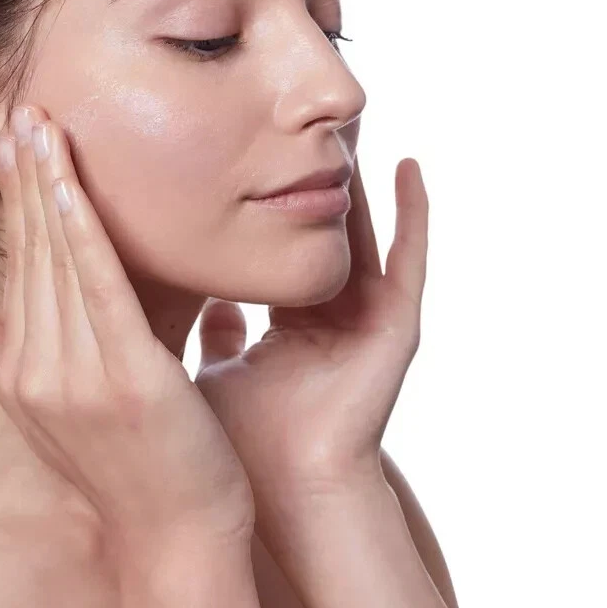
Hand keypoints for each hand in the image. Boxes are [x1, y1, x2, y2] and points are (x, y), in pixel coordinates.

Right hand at [0, 104, 254, 550]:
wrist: (179, 537)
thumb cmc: (133, 471)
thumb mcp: (56, 417)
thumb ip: (5, 363)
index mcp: (23, 374)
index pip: (19, 271)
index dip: (17, 206)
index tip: (16, 149)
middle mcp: (38, 372)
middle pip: (32, 255)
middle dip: (26, 180)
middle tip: (23, 109)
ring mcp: (77, 376)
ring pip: (58, 261)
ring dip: (47, 186)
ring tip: (38, 122)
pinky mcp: (124, 377)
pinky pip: (98, 286)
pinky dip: (83, 228)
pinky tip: (73, 181)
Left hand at [193, 155, 427, 508]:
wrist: (281, 488)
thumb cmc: (242, 439)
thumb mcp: (213, 368)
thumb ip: (207, 333)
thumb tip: (192, 304)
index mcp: (287, 322)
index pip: (274, 245)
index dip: (258, 202)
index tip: (237, 156)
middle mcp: (331, 314)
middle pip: (320, 229)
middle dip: (307, 177)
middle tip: (290, 119)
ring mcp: (368, 318)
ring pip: (362, 233)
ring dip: (356, 181)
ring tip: (346, 125)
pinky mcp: (396, 326)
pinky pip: (410, 260)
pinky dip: (414, 215)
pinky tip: (408, 166)